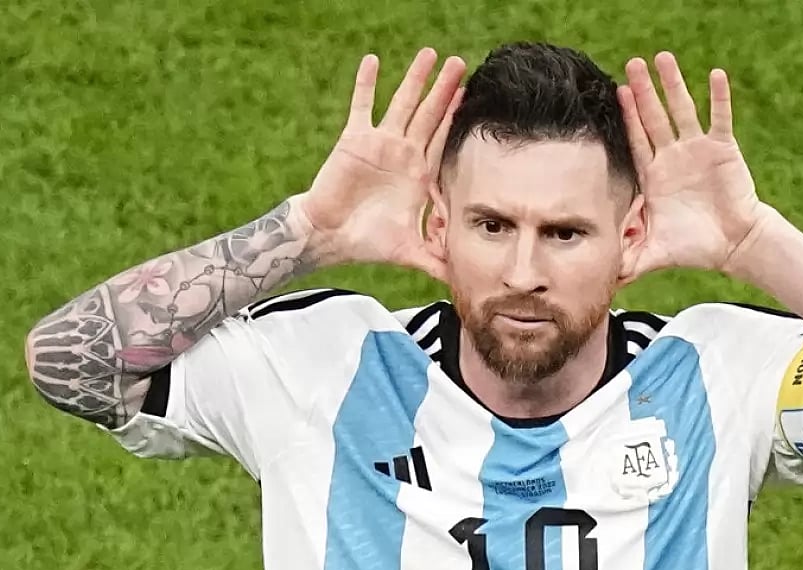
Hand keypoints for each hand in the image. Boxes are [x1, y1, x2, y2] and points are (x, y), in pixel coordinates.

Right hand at [299, 48, 465, 279]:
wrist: (330, 236)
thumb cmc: (367, 243)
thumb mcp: (410, 251)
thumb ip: (437, 261)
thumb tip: (463, 282)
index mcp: (418, 175)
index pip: (442, 140)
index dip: (456, 119)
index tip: (472, 96)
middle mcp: (402, 154)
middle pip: (429, 115)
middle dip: (445, 90)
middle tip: (460, 64)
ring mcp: (379, 143)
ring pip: (402, 104)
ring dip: (415, 80)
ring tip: (429, 54)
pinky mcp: (355, 139)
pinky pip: (361, 105)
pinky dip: (366, 84)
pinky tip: (373, 60)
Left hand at [618, 53, 772, 281]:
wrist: (732, 245)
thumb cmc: (692, 246)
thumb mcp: (653, 253)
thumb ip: (626, 260)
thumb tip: (599, 279)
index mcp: (655, 175)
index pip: (636, 140)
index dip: (627, 117)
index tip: (616, 92)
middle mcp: (673, 156)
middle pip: (654, 117)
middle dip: (643, 91)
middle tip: (631, 64)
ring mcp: (697, 150)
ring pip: (683, 110)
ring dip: (674, 85)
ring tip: (663, 58)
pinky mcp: (722, 149)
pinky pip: (719, 118)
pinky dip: (718, 97)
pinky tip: (715, 75)